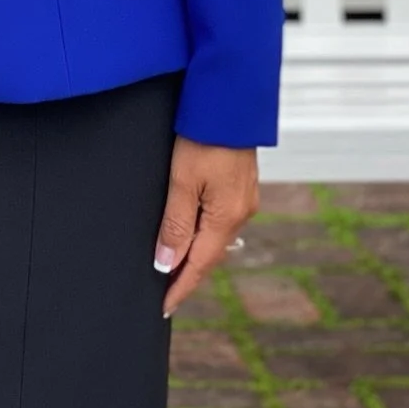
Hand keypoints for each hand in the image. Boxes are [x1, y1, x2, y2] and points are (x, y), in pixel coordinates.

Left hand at [154, 137, 258, 316]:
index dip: (180, 287)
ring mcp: (244, 197)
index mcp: (226, 216)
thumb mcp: (182, 180)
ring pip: (215, 236)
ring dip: (195, 251)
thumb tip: (167, 262)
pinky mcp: (242, 184)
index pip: (200, 265)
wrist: (229, 99)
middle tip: (165, 290)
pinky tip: (192, 230)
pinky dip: (204, 231)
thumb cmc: (204, 135)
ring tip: (174, 265)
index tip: (163, 307)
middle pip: (210, 253)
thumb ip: (175, 223)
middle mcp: (241, 211)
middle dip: (188, 272)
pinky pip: (220, 218)